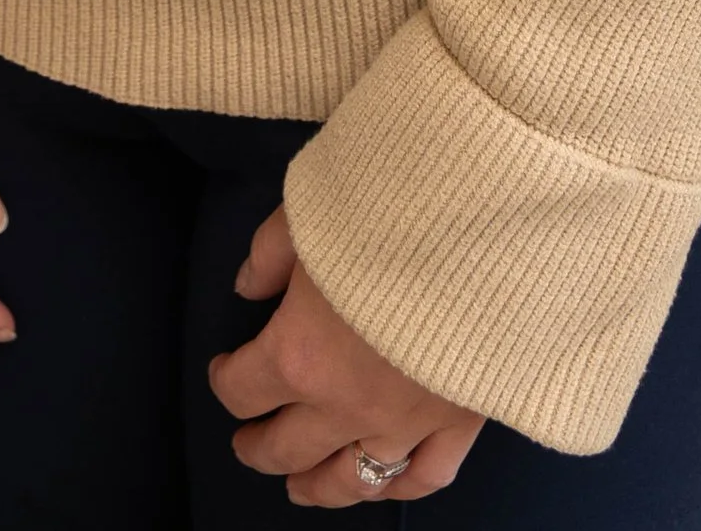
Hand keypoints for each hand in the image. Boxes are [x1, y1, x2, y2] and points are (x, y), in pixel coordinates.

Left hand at [209, 205, 484, 504]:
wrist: (476, 227)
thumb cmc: (384, 212)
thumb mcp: (305, 213)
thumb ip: (269, 255)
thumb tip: (248, 287)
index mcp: (298, 354)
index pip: (242, 390)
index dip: (224, 379)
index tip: (224, 367)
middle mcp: (345, 403)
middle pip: (287, 448)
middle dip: (258, 447)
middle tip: (248, 442)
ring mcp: (404, 422)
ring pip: (350, 480)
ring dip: (317, 486)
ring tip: (300, 486)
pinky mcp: (458, 421)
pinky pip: (423, 477)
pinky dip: (399, 488)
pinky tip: (383, 485)